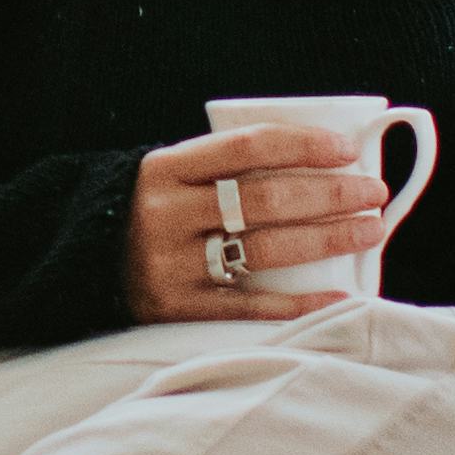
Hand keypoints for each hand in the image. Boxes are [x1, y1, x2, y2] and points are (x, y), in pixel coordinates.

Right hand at [126, 115, 389, 326]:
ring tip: (370, 229)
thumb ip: (226, 168)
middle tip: (374, 194)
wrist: (80, 261)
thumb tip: (320, 165)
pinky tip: (339, 295)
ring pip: (266, 250)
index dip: (303, 145)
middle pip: (266, 200)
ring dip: (329, 239)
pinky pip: (252, 307)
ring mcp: (171, 264)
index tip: (346, 149)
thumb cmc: (151, 210)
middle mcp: (166, 214)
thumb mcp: (173, 176)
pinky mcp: (178, 309)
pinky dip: (301, 303)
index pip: (247, 147)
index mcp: (166, 168)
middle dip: (331, 195)